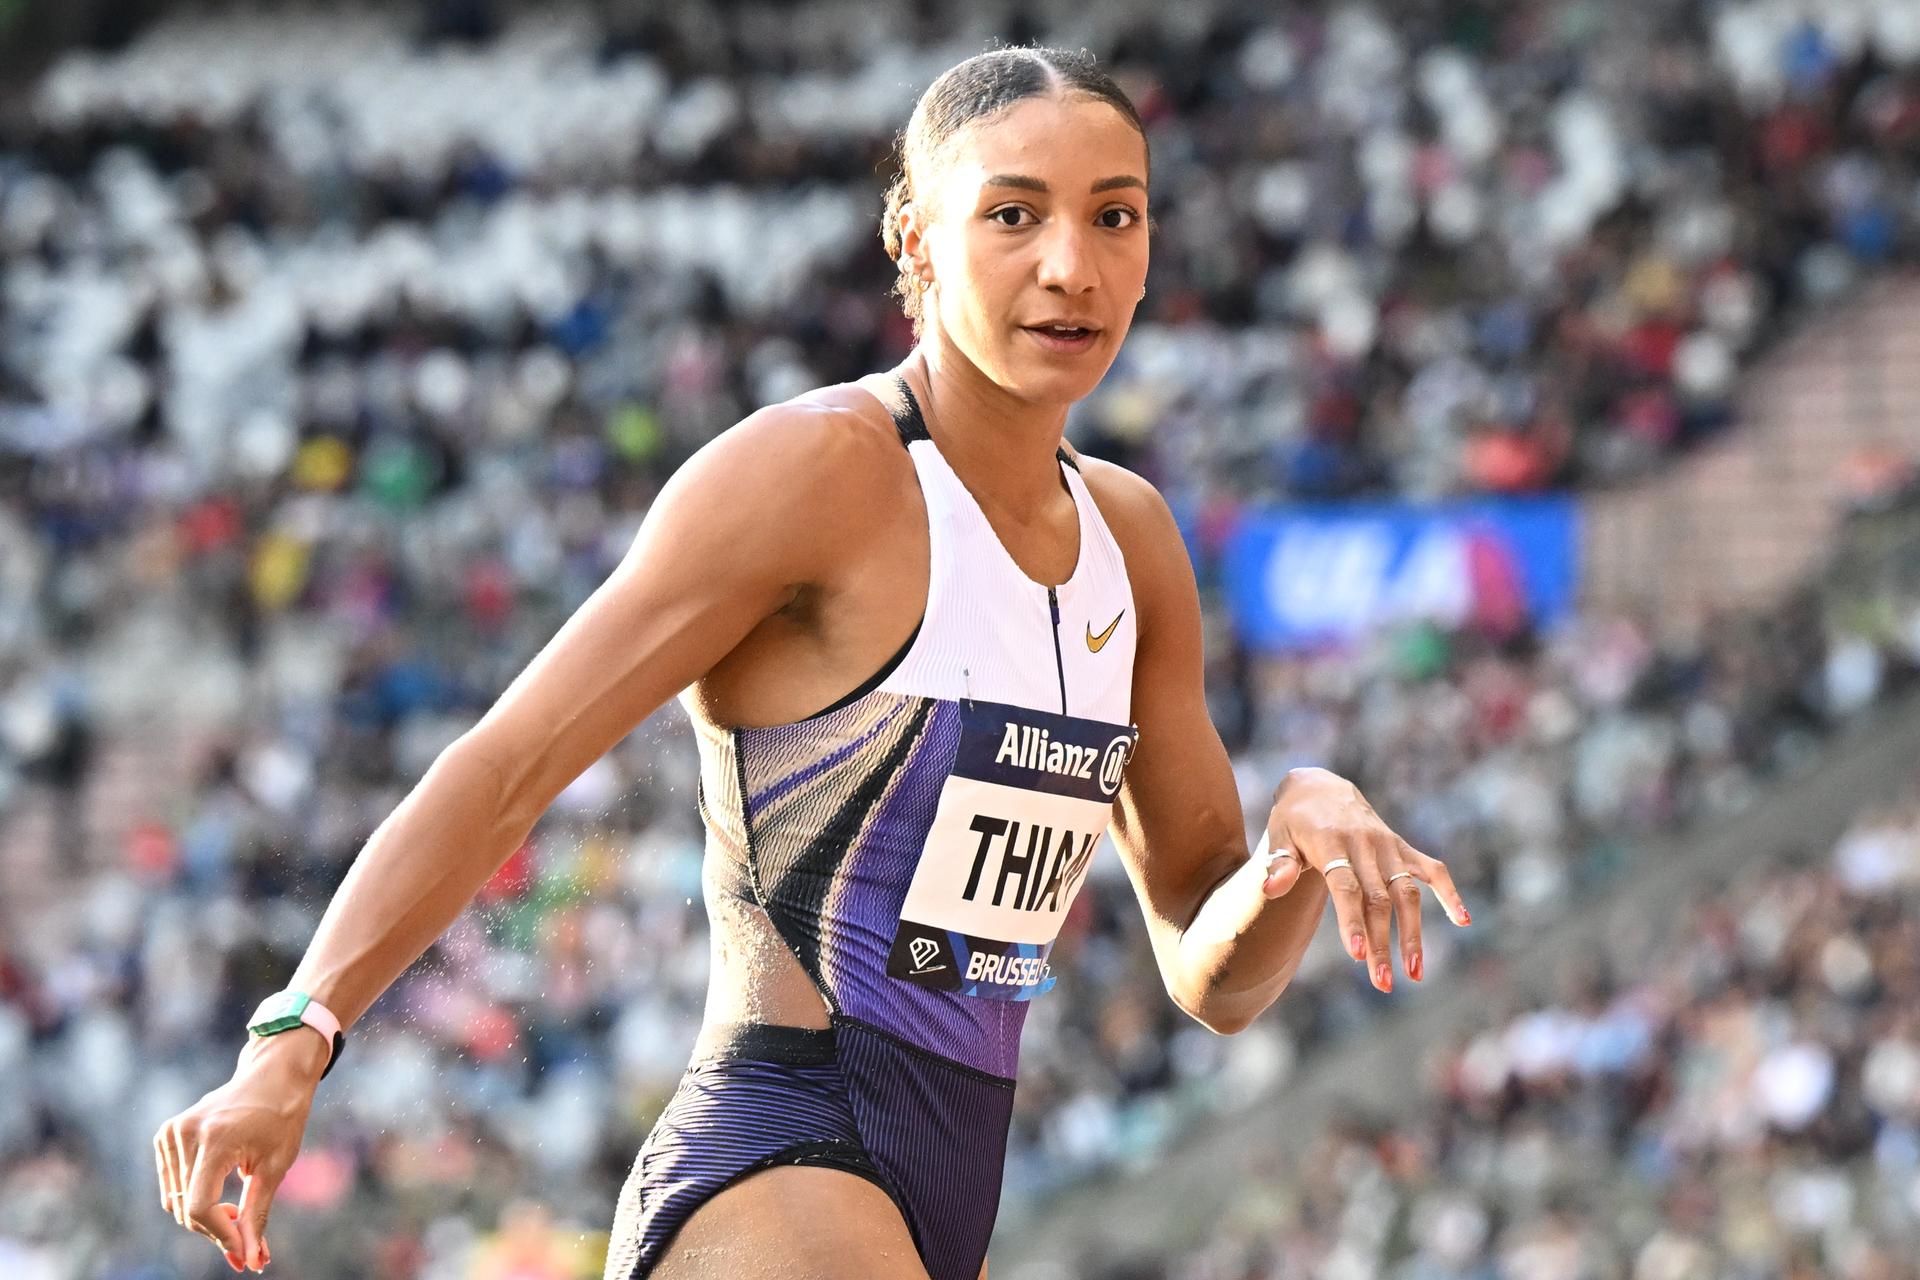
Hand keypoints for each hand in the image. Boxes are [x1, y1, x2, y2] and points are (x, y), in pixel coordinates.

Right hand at [153, 1034, 323, 1271]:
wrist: (273, 1074)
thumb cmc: (282, 1117)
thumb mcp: (276, 1166)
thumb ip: (258, 1215)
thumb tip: (252, 1262)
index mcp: (214, 1139)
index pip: (201, 1206)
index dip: (220, 1235)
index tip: (242, 1252)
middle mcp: (185, 1134)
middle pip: (187, 1208)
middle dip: (215, 1229)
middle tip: (246, 1234)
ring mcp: (171, 1132)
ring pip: (176, 1201)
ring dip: (203, 1215)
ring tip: (236, 1208)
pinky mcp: (166, 1134)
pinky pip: (172, 1184)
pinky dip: (192, 1197)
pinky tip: (220, 1189)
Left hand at [1257, 767, 1469, 992]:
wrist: (1320, 787)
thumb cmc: (1294, 820)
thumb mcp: (1278, 834)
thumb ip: (1278, 863)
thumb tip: (1269, 890)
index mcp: (1331, 841)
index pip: (1346, 886)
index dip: (1352, 920)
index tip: (1357, 955)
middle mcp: (1365, 843)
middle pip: (1378, 898)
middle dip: (1382, 942)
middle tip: (1382, 983)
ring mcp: (1388, 845)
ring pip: (1406, 892)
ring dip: (1412, 933)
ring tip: (1414, 973)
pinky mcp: (1402, 847)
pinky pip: (1432, 869)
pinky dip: (1449, 892)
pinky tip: (1464, 920)